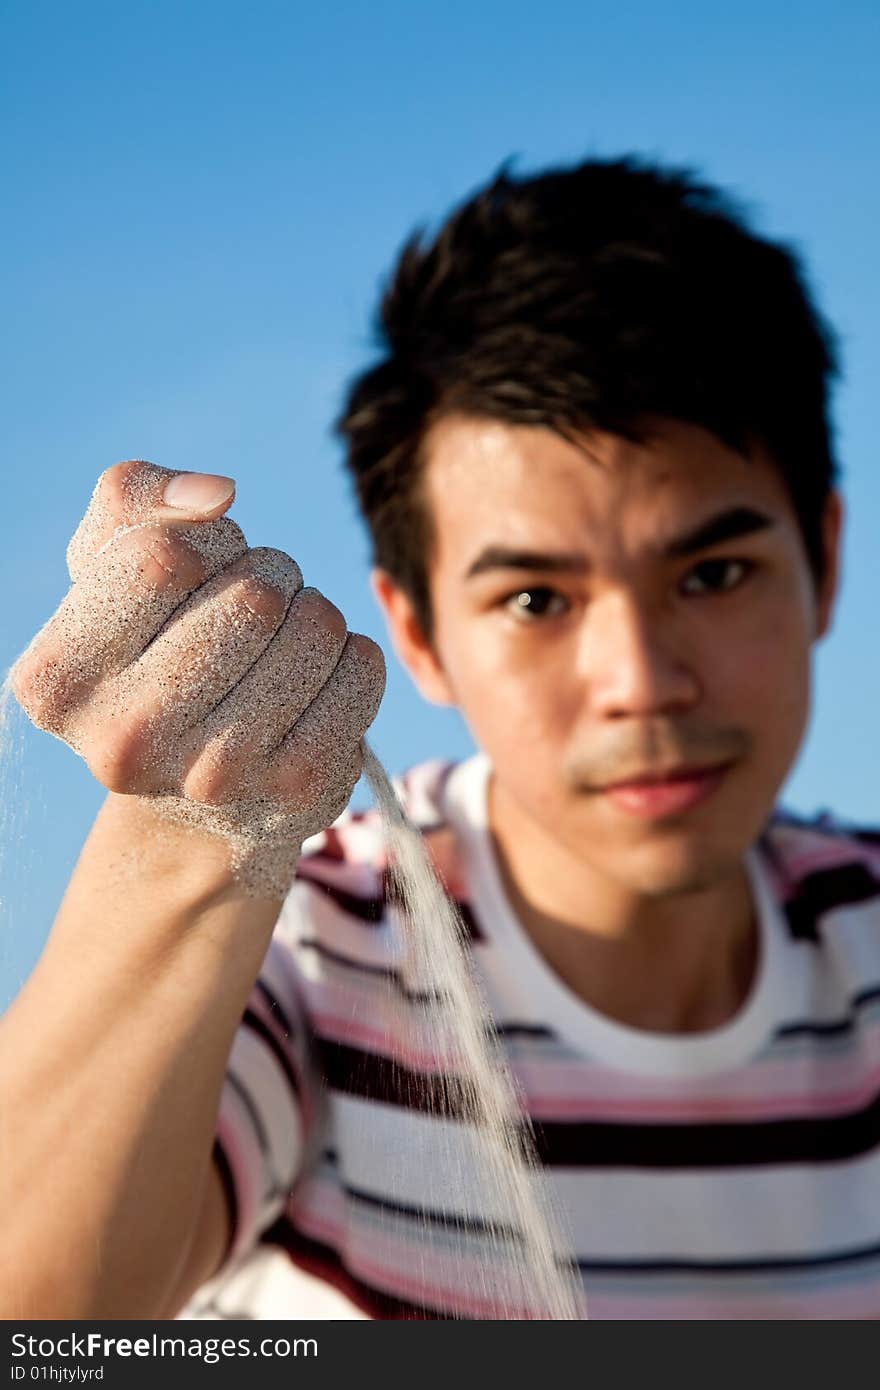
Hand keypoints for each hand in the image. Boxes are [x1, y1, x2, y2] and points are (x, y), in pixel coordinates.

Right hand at [11, 460, 385, 893]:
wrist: (198, 796)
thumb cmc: (150, 652)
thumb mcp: (109, 568)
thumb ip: (133, 498)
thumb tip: (218, 493)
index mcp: (57, 681)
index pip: (160, 556)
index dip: (205, 540)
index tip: (201, 569)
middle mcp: (125, 742)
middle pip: (252, 594)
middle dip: (269, 572)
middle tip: (254, 604)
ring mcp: (216, 775)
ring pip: (315, 624)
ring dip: (312, 611)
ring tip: (282, 644)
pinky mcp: (298, 788)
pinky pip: (360, 668)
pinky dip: (351, 655)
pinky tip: (314, 683)